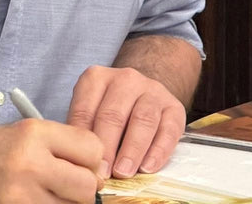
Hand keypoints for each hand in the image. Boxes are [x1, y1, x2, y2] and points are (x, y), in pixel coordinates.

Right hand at [0, 118, 102, 202]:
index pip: (93, 148)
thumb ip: (58, 147)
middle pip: (88, 186)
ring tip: (44, 196)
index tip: (83, 168)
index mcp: (34, 133)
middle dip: (83, 191)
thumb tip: (98, 171)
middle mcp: (30, 162)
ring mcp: (20, 195)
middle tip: (66, 190)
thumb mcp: (19, 134)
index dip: (92, 162)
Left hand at [67, 65, 186, 180]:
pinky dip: (158, 151)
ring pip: (143, 120)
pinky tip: (148, 168)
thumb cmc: (108, 109)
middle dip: (107, 147)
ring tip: (124, 172)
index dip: (85, 140)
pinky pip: (168, 129)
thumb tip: (77, 162)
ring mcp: (152, 90)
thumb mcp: (90, 110)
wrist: (142, 93)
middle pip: (114, 115)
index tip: (85, 164)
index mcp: (96, 78)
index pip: (85, 110)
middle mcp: (125, 79)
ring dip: (132, 150)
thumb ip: (83, 130)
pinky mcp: (174, 106)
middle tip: (103, 173)